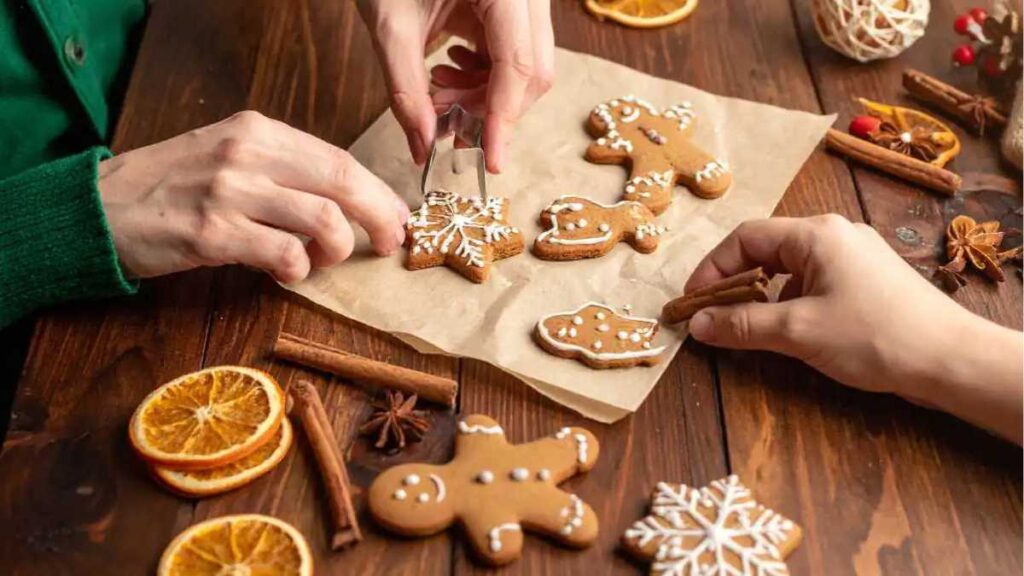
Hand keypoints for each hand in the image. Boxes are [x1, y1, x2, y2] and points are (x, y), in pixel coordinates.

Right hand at [98, 111, 408, 283]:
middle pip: (344, 184)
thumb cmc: (172, 186)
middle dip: (378, 219)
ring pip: (323, 223)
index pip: (340, 159)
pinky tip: (284, 272)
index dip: (378, 193)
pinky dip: (298, 271)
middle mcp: (248, 153)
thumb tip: (349, 202)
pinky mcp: (212, 234)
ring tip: (317, 261)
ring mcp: (229, 192)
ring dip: (334, 251)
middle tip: (386, 245)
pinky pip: (285, 256)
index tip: (396, 217)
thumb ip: (285, 171)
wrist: (98, 207)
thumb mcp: (230, 156)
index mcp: (259, 130)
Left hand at [358, 0, 553, 172]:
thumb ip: (406, 90)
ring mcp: (525, 0)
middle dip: (492, 110)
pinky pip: (514, 54)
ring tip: (439, 92)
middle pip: (533, 70)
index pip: (519, 64)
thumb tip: (423, 148)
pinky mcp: (515, 7)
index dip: (503, 119)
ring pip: (527, 67)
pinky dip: (485, 77)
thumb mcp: (389, 25)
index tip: (489, 162)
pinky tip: (449, 70)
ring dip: (486, 97)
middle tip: (448, 129)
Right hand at [684, 215, 1021, 442]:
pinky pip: (813, 281)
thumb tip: (696, 325)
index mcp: (816, 234)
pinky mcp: (867, 279)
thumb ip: (742, 325)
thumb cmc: (875, 336)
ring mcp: (854, 255)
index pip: (746, 238)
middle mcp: (834, 234)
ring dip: (762, 296)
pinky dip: (790, 302)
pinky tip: (788, 331)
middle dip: (734, 283)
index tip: (693, 303)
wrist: (951, 360)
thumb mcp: (798, 331)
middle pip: (766, 249)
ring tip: (746, 328)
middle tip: (712, 316)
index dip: (712, 269)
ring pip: (789, 268)